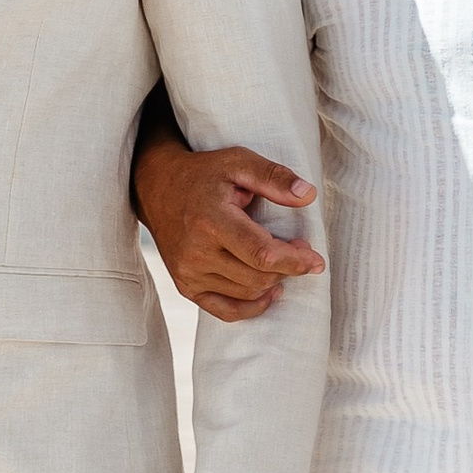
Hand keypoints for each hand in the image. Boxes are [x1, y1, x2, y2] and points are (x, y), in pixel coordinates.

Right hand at [133, 137, 323, 324]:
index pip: (262, 254)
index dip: (295, 261)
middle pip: (258, 277)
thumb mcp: (239, 162)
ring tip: (280, 262)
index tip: (316, 260)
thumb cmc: (204, 173)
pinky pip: (226, 310)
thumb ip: (274, 177)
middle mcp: (197, 252)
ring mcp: (189, 273)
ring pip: (247, 293)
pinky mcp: (186, 286)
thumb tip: (309, 195)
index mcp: (212, 221)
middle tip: (298, 249)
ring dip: (272, 282)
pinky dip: (252, 306)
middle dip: (287, 268)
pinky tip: (268, 291)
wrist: (157, 187)